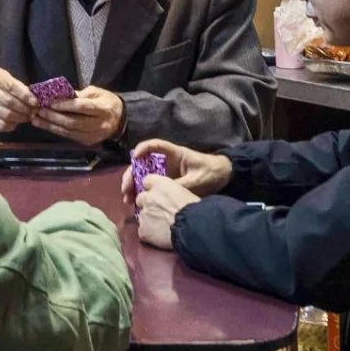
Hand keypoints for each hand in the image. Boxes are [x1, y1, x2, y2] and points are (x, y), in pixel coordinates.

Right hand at [0, 67, 38, 136]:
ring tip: (28, 116)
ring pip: (7, 115)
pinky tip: (17, 122)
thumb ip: (17, 86)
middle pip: (9, 101)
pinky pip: (2, 125)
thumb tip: (34, 98)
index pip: (11, 86)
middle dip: (25, 108)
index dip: (25, 95)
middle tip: (34, 111)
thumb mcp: (4, 79)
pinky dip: (12, 125)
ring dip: (21, 117)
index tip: (35, 101)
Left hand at [32, 84, 125, 144]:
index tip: (51, 102)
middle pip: (74, 122)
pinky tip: (45, 125)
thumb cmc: (106, 101)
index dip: (66, 105)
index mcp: (103, 108)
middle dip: (54, 116)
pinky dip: (56, 131)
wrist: (120, 119)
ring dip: (51, 126)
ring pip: (69, 131)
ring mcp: (94, 135)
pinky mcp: (88, 142)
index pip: (82, 107)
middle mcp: (99, 124)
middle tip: (39, 110)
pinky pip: (70, 137)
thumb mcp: (96, 92)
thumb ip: (79, 94)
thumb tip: (60, 96)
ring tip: (36, 119)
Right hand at [119, 140, 233, 206]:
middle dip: (131, 175)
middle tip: (126, 190)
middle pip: (143, 163)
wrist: (223, 179)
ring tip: (128, 200)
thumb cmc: (211, 173)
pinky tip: (137, 205)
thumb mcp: (197, 180)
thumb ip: (180, 186)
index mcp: (175, 154)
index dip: (143, 148)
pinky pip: (151, 187)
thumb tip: (163, 194)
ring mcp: (165, 173)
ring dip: (134, 186)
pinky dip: (143, 194)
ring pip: (144, 176)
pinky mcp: (167, 184)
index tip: (134, 158)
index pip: (155, 146)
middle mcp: (166, 162)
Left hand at [136, 174, 200, 250]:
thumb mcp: (183, 192)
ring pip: (142, 216)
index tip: (157, 194)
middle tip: (160, 211)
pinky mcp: (143, 231)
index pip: (147, 181)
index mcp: (159, 184)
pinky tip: (160, 237)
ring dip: (149, 219)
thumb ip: (171, 192)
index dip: (152, 188)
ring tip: (162, 226)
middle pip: (141, 198)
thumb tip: (171, 197)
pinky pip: (143, 232)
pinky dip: (149, 234)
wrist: (192, 227)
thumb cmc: (194, 208)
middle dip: (148, 204)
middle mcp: (148, 197)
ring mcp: (144, 215)